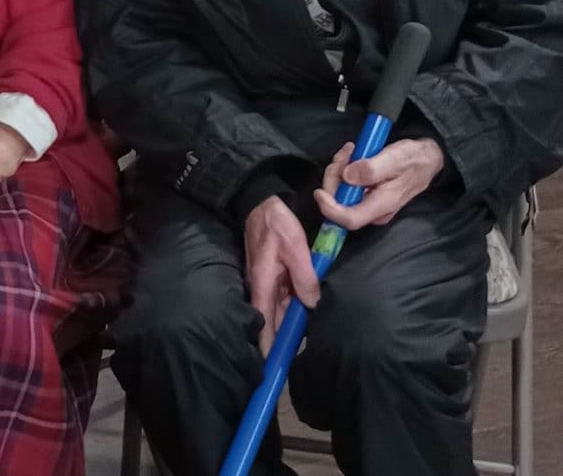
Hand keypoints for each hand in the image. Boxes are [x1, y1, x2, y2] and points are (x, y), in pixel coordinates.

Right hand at [243, 196, 318, 355]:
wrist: (260, 203)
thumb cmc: (275, 223)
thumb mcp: (294, 247)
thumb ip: (304, 276)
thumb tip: (312, 304)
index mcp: (263, 284)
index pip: (263, 324)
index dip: (268, 348)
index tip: (273, 369)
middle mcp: (262, 288)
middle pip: (273, 322)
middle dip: (283, 341)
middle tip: (296, 362)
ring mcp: (267, 283)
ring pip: (280, 311)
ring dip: (290, 325)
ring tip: (305, 344)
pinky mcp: (273, 277)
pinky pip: (283, 299)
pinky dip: (292, 309)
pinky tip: (305, 315)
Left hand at [312, 138, 444, 231]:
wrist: (427, 159)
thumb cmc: (414, 159)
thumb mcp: (396, 158)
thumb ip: (372, 169)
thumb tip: (347, 176)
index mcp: (382, 205)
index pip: (350, 219)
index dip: (330, 209)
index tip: (319, 192)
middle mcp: (373, 210)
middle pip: (339, 203)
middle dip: (335, 176)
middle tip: (346, 154)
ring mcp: (368, 204)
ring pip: (339, 192)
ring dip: (339, 168)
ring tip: (352, 151)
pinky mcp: (364, 195)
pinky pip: (344, 186)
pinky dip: (343, 169)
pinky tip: (353, 155)